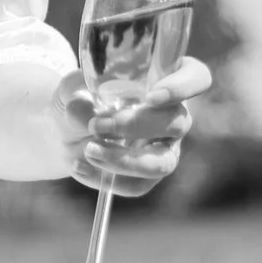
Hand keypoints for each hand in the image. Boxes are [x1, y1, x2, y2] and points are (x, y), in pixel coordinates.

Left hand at [58, 54, 210, 197]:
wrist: (65, 129)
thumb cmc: (80, 98)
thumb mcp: (72, 88)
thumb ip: (79, 93)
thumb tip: (84, 112)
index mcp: (165, 80)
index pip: (196, 77)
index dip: (183, 86)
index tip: (152, 96)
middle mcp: (173, 114)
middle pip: (178, 122)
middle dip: (136, 126)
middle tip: (97, 125)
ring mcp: (165, 147)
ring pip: (163, 162)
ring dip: (125, 160)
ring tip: (89, 150)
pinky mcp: (148, 175)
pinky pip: (138, 185)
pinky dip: (106, 179)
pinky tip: (79, 165)